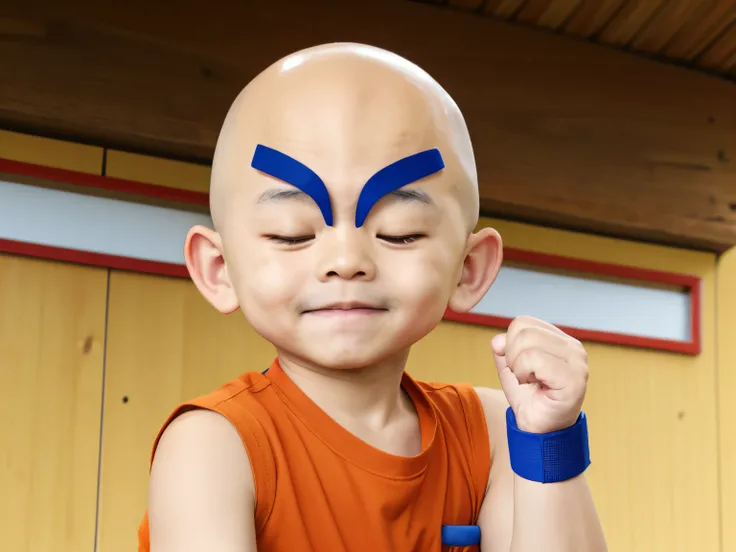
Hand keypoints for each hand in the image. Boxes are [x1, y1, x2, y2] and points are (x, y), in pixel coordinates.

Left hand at [492, 316, 588, 433]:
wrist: (538, 429)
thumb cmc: (528, 397)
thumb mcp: (510, 367)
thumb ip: (503, 348)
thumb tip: (498, 340)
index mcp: (560, 339)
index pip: (523, 322)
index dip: (510, 344)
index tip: (519, 366)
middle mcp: (573, 347)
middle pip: (523, 331)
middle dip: (511, 356)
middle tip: (523, 377)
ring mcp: (577, 362)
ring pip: (527, 344)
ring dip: (518, 367)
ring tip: (530, 382)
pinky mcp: (574, 378)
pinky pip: (534, 359)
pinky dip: (524, 374)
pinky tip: (535, 386)